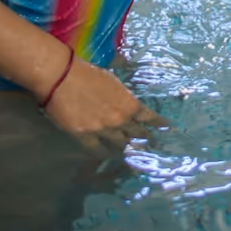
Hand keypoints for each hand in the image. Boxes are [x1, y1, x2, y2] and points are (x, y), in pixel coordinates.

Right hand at [39, 54, 164, 146]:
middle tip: (153, 148)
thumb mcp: (113, 82)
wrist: (62, 77)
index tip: (168, 130)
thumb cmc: (88, 73)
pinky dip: (104, 153)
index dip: (159, 125)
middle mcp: (119, 119)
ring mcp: (102, 130)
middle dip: (146, 141)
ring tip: (134, 156)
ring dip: (127, 150)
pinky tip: (108, 156)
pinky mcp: (84, 137)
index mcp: (129, 103)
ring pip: (119, 145)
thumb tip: (127, 102)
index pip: (149, 118)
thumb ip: (122, 96)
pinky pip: (97, 150)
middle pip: (137, 135)